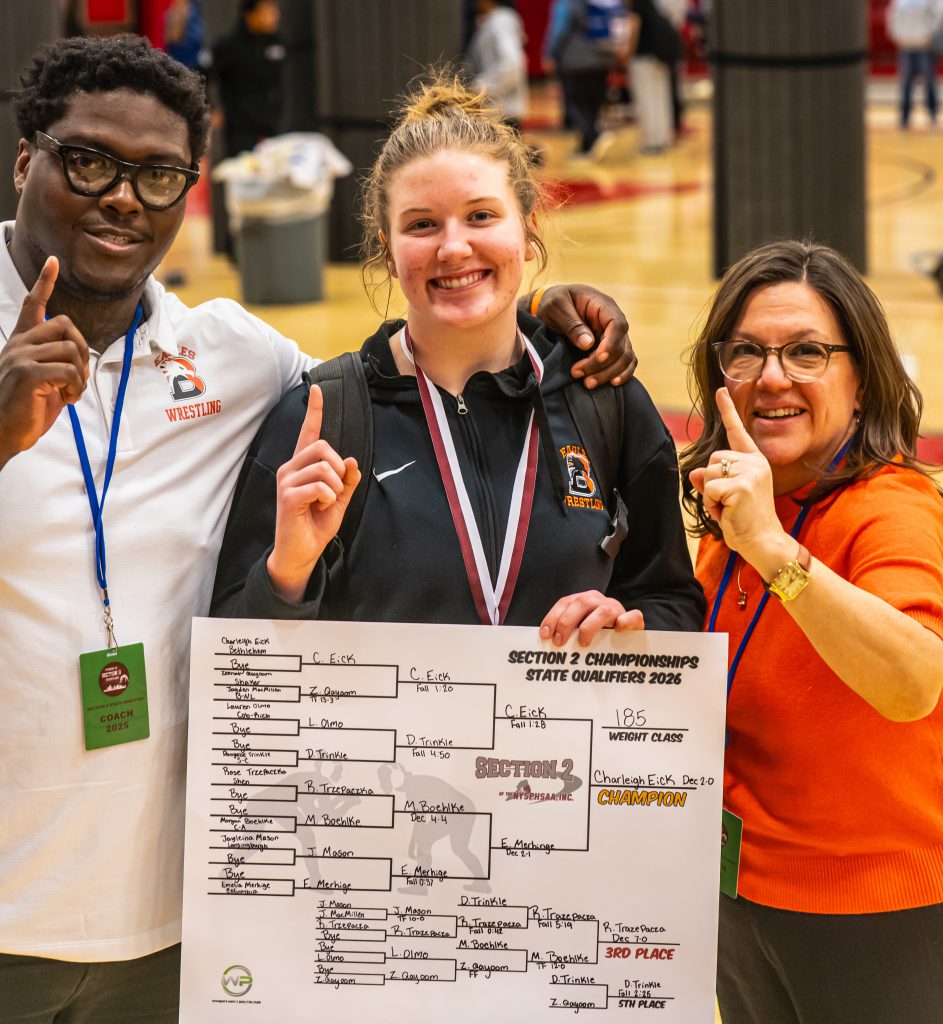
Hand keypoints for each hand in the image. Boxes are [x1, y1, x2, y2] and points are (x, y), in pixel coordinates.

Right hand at [0, 256, 88, 469]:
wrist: (4, 433)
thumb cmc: (26, 410)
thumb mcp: (47, 382)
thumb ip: (60, 364)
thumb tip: (81, 361)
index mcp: (22, 343)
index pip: (33, 305)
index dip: (44, 283)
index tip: (53, 262)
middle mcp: (19, 344)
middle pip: (65, 325)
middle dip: (82, 350)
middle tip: (77, 377)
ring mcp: (21, 356)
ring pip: (70, 350)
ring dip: (79, 375)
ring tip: (68, 392)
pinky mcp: (28, 373)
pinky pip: (69, 370)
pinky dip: (75, 386)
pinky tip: (66, 398)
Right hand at [266, 385, 361, 602]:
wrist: (301, 552)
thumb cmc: (316, 525)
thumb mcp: (339, 500)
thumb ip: (347, 481)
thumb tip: (352, 461)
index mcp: (303, 466)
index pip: (308, 433)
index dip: (314, 411)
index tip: (317, 389)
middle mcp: (291, 468)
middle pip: (323, 447)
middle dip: (338, 468)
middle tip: (334, 490)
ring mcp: (286, 480)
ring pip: (324, 466)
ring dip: (335, 486)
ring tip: (326, 502)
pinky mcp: (287, 496)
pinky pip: (319, 485)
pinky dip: (328, 497)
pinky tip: (320, 507)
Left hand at [534, 284, 636, 387]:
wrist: (551, 306)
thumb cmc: (553, 301)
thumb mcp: (556, 307)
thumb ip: (571, 324)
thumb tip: (588, 344)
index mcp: (603, 305)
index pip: (618, 325)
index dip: (611, 344)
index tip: (597, 358)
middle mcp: (613, 320)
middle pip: (622, 346)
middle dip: (603, 365)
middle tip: (580, 375)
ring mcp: (614, 335)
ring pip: (625, 357)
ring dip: (609, 373)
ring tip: (588, 383)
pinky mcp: (611, 347)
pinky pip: (625, 362)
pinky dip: (622, 373)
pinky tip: (612, 383)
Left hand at [540, 591, 643, 646]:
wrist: (626, 634)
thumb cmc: (597, 635)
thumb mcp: (578, 631)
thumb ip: (567, 632)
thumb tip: (546, 642)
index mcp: (583, 600)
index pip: (565, 603)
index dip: (553, 617)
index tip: (544, 634)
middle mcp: (598, 601)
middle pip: (581, 603)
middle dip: (566, 622)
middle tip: (559, 642)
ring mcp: (617, 608)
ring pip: (604, 611)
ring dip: (589, 626)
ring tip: (583, 643)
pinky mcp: (633, 618)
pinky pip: (633, 616)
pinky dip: (626, 621)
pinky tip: (618, 629)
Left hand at [688, 388, 792, 572]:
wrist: (764, 541)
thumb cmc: (745, 520)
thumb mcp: (724, 497)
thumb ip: (711, 481)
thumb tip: (694, 472)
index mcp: (754, 461)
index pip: (737, 431)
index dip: (728, 410)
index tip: (720, 390)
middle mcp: (754, 462)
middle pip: (711, 460)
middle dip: (712, 483)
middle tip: (729, 502)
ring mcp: (750, 472)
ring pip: (708, 474)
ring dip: (711, 495)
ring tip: (729, 508)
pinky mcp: (741, 486)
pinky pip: (709, 489)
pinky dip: (712, 505)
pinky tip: (728, 512)